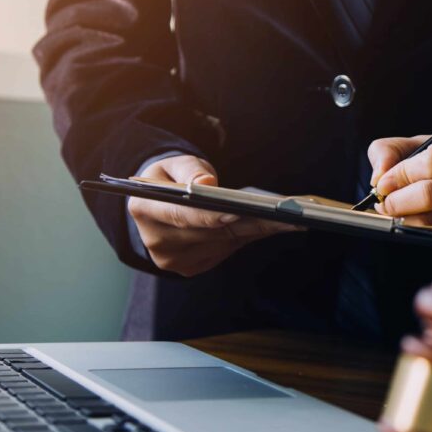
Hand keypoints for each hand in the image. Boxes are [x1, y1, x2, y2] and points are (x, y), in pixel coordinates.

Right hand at [127, 155, 299, 276]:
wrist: (160, 202)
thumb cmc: (171, 178)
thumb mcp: (175, 163)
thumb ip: (189, 169)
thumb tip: (207, 184)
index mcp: (143, 209)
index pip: (181, 215)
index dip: (210, 215)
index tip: (238, 212)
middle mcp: (155, 241)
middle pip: (209, 233)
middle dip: (247, 222)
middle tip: (282, 215)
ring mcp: (173, 260)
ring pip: (223, 244)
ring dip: (255, 231)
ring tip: (287, 220)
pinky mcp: (190, 268)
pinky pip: (226, 252)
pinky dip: (248, 238)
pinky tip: (272, 227)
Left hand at [368, 124, 431, 240]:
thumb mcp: (426, 142)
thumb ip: (392, 149)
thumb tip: (379, 178)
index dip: (400, 175)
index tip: (384, 184)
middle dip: (399, 202)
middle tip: (385, 204)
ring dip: (408, 220)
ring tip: (398, 213)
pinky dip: (428, 233)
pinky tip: (420, 223)